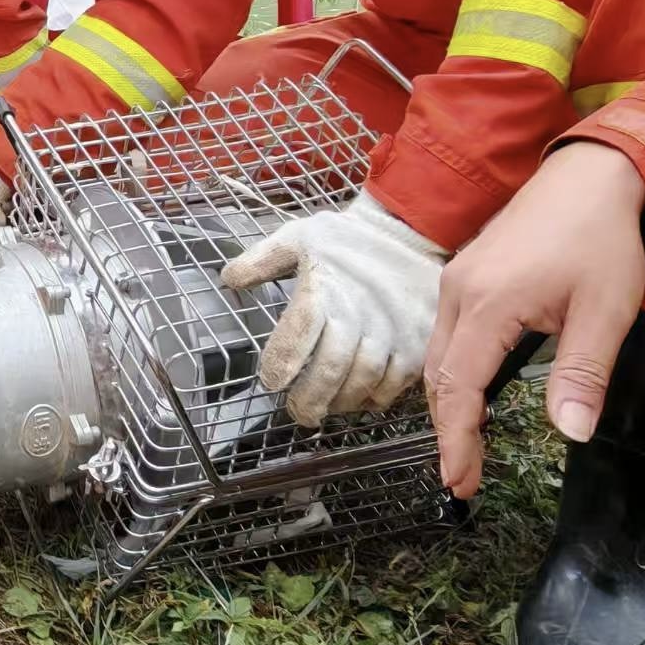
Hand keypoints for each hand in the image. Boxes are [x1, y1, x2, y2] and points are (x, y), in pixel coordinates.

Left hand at [220, 194, 449, 427]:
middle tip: (297, 412)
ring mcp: (391, 330)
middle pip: (331, 367)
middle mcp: (359, 312)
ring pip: (363, 380)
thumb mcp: (299, 237)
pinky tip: (359, 400)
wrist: (408, 232)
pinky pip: (396, 382)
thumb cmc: (347, 240)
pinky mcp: (416, 342)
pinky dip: (375, 398)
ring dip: (340, 401)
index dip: (283, 360)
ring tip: (325, 408)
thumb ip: (261, 260)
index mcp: (325, 288)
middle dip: (309, 398)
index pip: (300, 331)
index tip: (271, 382)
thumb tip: (228, 279)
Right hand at [425, 141, 644, 498]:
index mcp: (489, 303)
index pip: (460, 388)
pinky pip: (446, 333)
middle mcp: (459, 291)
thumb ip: (583, 374)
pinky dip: (453, 372)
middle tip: (464, 478)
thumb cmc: (602, 240)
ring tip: (467, 445)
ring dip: (448, 402)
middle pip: (438, 375)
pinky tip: (473, 391)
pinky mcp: (465, 272)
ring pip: (437, 354)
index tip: (461, 483)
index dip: (458, 441)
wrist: (592, 174)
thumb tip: (570, 435)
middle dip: (448, 430)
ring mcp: (457, 278)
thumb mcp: (605, 311)